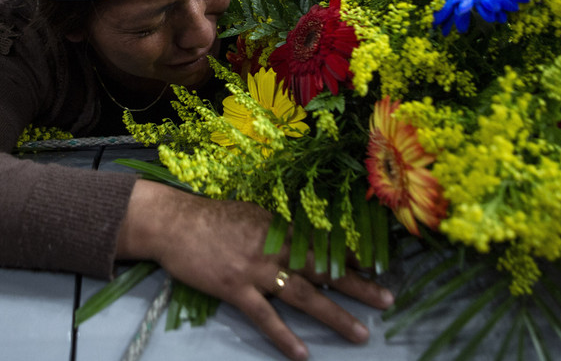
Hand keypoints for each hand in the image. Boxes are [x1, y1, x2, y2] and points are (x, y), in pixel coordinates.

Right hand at [117, 181, 394, 360]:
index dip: (352, 254)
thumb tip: (302, 234)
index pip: (324, 241)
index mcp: (281, 226)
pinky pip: (265, 318)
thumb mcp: (252, 213)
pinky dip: (284, 337)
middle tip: (387, 299)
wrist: (174, 224)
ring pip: (304, 295)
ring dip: (335, 315)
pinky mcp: (236, 289)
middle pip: (324, 268)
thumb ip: (278, 226)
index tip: (378, 265)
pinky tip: (302, 354)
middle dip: (358, 284)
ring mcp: (257, 270)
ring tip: (361, 332)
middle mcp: (276, 247)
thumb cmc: (211, 217)